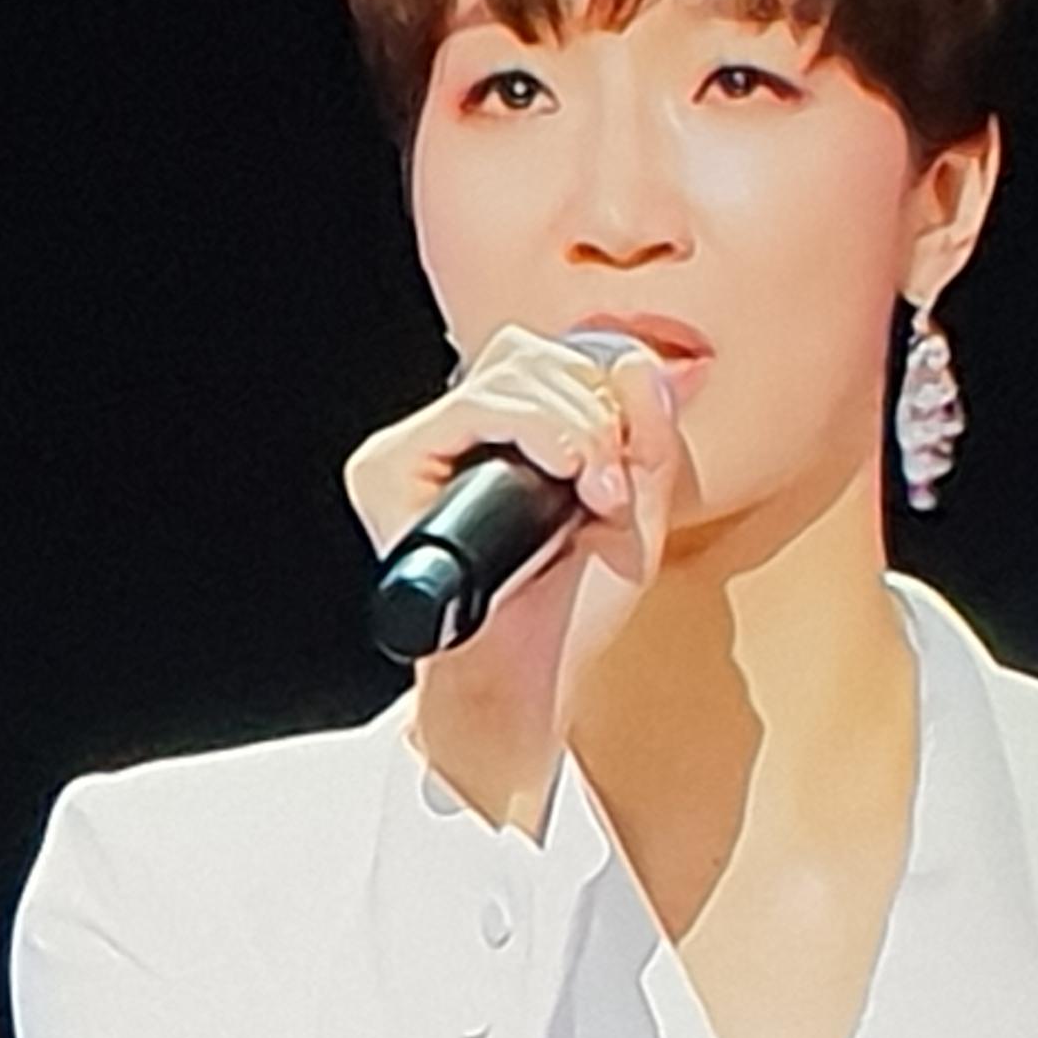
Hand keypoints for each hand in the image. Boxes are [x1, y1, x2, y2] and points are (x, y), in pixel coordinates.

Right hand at [342, 326, 681, 829]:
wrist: (530, 681)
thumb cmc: (570, 617)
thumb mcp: (636, 514)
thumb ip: (648, 436)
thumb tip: (638, 361)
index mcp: (506, 444)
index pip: (546, 361)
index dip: (598, 392)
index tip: (620, 466)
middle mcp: (454, 442)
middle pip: (525, 355)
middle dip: (589, 411)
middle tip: (605, 486)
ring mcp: (416, 454)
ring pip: (502, 374)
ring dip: (568, 422)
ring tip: (586, 490)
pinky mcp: (388, 470)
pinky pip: (468, 408)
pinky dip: (530, 424)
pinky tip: (559, 471)